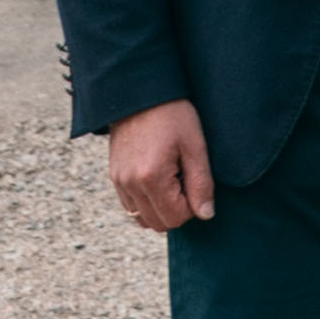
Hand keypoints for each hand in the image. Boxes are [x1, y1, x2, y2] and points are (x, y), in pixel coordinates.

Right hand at [104, 99, 215, 234]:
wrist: (139, 95)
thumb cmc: (173, 116)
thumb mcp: (195, 146)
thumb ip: (201, 184)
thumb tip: (206, 215)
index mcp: (151, 177)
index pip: (176, 218)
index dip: (193, 207)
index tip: (196, 182)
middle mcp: (129, 184)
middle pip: (158, 223)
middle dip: (178, 210)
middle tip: (187, 181)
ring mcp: (118, 181)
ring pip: (142, 217)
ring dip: (161, 208)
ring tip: (173, 179)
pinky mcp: (114, 176)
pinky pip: (130, 205)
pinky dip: (147, 201)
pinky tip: (159, 179)